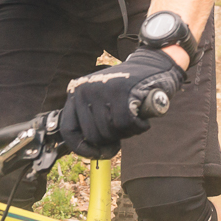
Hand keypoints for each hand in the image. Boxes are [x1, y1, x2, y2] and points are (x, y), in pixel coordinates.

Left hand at [58, 48, 183, 159]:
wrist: (152, 65)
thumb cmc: (126, 88)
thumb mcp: (100, 99)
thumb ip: (90, 119)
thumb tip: (90, 151)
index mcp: (76, 93)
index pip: (68, 130)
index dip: (81, 148)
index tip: (95, 154)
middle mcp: (84, 90)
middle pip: (93, 136)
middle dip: (111, 139)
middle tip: (123, 128)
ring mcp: (102, 90)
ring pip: (110, 132)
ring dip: (126, 132)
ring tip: (133, 117)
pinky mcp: (121, 92)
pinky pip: (126, 125)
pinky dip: (138, 127)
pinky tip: (141, 116)